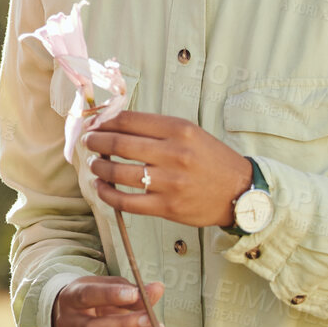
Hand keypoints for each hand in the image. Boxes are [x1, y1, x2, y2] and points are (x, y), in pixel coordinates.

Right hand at [51, 276, 165, 326]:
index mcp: (71, 298)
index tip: (135, 293)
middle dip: (124, 325)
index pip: (86, 296)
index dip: (110, 295)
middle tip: (150, 320)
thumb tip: (158, 289)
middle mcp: (67, 324)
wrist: (75, 318)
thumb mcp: (110, 287)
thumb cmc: (96, 299)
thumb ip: (133, 290)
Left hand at [83, 111, 252, 228]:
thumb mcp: (190, 133)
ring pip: (118, 172)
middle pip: (119, 143)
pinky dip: (107, 193)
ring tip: (94, 164)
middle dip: (95, 141)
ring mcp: (169, 182)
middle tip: (87, 141)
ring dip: (98, 166)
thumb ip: (156, 128)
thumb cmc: (211, 159)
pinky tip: (101, 186)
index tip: (94, 123)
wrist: (239, 191)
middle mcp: (173, 153)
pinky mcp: (167, 206)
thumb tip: (114, 123)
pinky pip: (126, 201)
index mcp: (179, 129)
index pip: (129, 120)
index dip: (104, 120)